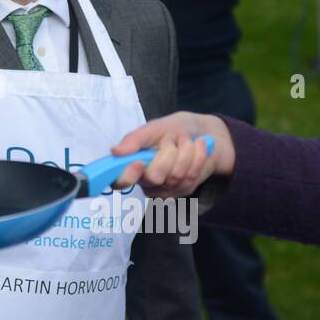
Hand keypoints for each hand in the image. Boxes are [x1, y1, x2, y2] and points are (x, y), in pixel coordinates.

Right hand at [108, 112, 234, 197]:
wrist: (204, 132)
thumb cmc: (175, 129)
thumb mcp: (153, 128)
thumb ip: (134, 139)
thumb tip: (115, 152)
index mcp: (132, 164)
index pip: (120, 182)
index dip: (127, 176)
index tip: (138, 163)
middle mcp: (145, 181)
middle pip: (153, 177)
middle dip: (168, 152)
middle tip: (173, 140)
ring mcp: (165, 189)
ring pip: (175, 176)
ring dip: (186, 151)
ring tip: (186, 141)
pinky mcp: (184, 191)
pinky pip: (190, 177)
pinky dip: (197, 157)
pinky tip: (198, 148)